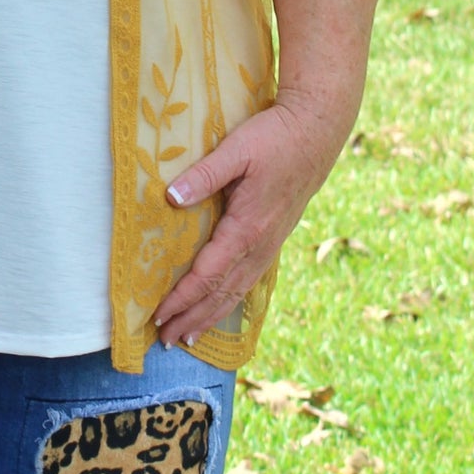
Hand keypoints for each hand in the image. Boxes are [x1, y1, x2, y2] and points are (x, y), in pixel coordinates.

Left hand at [152, 89, 350, 347]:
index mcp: (246, 228)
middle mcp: (259, 245)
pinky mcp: (274, 239)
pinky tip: (222, 306)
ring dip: (211, 315)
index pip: (207, 274)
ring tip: (189, 337)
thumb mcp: (235, 150)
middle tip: (165, 340)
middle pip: (221, 293)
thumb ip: (203, 175)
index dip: (182, 298)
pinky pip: (249, 280)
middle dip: (192, 318)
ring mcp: (270, 245)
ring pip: (237, 291)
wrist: (315, 133)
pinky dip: (231, 300)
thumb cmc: (273, 139)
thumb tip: (170, 197)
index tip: (158, 315)